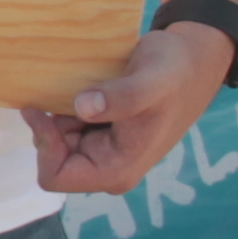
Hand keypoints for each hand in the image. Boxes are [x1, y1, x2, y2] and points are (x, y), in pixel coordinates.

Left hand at [32, 21, 235, 194]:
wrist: (193, 61)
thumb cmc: (175, 72)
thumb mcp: (152, 81)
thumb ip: (122, 97)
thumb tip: (83, 108)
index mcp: (117, 169)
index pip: (56, 177)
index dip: (44, 145)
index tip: (43, 110)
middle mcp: (109, 168)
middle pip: (53, 158)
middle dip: (52, 127)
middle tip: (66, 91)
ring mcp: (106, 152)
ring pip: (59, 141)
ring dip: (60, 114)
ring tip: (83, 86)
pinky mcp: (104, 134)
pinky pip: (69, 128)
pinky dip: (68, 108)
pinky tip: (86, 87)